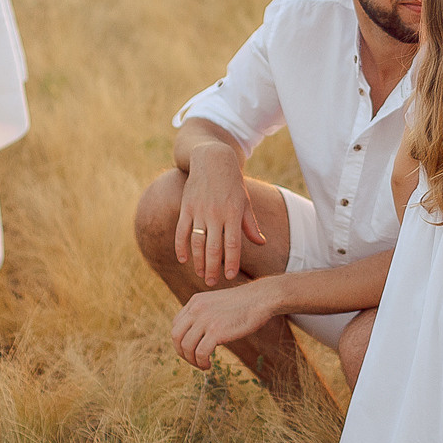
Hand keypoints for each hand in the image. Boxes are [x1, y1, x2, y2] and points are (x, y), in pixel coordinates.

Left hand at [171, 280, 279, 369]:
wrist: (262, 298)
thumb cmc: (245, 304)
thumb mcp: (218, 303)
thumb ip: (205, 314)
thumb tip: (198, 335)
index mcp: (195, 301)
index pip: (176, 324)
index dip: (180, 340)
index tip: (190, 350)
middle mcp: (196, 309)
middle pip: (176, 336)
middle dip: (182, 353)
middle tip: (193, 361)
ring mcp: (205, 320)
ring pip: (186, 346)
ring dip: (192, 361)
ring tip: (203, 365)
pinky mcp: (216, 331)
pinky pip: (200, 353)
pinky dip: (201, 363)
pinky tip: (209, 365)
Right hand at [175, 145, 265, 284]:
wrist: (213, 159)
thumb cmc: (232, 184)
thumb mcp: (245, 202)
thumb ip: (251, 225)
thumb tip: (261, 243)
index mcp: (233, 213)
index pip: (233, 244)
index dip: (231, 262)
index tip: (230, 277)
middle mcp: (216, 214)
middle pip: (214, 247)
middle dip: (213, 267)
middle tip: (213, 283)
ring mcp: (199, 211)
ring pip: (197, 242)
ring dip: (198, 261)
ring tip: (201, 274)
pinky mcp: (186, 207)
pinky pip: (182, 231)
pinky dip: (181, 246)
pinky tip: (184, 259)